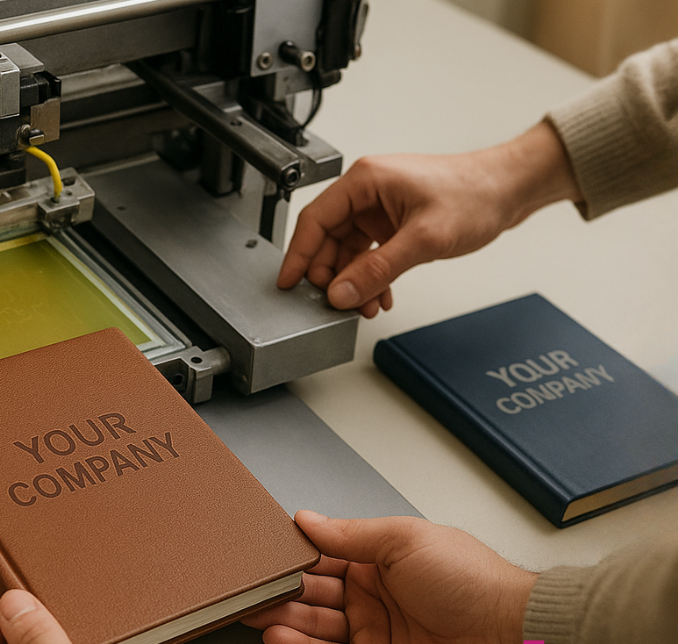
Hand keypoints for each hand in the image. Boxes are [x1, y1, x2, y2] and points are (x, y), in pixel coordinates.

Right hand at [243, 511, 537, 643]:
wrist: (512, 638)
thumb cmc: (472, 581)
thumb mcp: (404, 539)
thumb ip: (350, 534)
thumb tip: (308, 520)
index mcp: (381, 557)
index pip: (325, 553)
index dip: (295, 553)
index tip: (263, 551)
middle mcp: (374, 593)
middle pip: (314, 589)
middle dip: (280, 586)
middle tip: (247, 584)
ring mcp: (374, 631)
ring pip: (315, 623)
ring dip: (282, 616)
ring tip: (250, 609)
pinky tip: (276, 636)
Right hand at [277, 122, 579, 317]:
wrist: (511, 190)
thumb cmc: (476, 193)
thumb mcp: (423, 238)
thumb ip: (377, 269)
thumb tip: (342, 292)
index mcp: (365, 180)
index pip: (315, 219)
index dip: (298, 254)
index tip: (288, 283)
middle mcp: (368, 192)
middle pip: (328, 239)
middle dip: (330, 276)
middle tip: (333, 303)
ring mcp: (381, 209)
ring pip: (348, 252)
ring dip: (352, 281)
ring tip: (362, 306)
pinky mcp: (394, 224)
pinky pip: (369, 255)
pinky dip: (370, 277)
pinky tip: (380, 296)